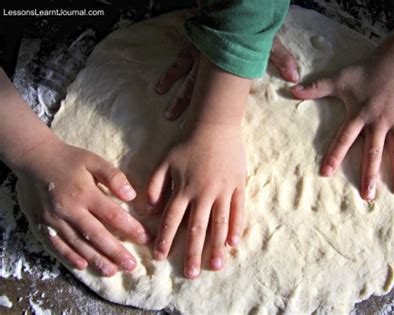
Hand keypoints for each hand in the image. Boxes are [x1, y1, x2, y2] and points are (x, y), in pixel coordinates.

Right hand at [17, 137, 149, 275]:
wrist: (33, 159)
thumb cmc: (68, 160)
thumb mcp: (93, 160)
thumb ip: (113, 176)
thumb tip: (131, 195)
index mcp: (85, 193)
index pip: (113, 215)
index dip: (131, 228)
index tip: (145, 239)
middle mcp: (69, 209)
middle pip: (96, 235)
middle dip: (116, 252)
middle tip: (131, 265)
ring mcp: (54, 220)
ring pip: (77, 244)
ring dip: (96, 259)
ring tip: (112, 271)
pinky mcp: (41, 225)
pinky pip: (56, 245)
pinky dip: (69, 257)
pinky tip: (83, 266)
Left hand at [147, 123, 245, 278]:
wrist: (215, 124)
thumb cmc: (188, 142)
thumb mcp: (164, 160)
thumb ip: (154, 185)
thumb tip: (149, 209)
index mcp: (183, 188)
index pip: (172, 220)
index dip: (166, 240)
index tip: (161, 257)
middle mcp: (203, 194)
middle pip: (197, 228)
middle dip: (193, 253)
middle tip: (192, 274)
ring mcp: (223, 190)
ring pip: (220, 223)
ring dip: (216, 246)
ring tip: (216, 266)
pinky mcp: (237, 185)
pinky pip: (238, 210)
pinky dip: (236, 227)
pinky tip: (234, 243)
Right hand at [155, 37, 298, 119]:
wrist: (232, 4)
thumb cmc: (249, 23)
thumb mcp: (268, 41)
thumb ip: (280, 58)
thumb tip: (294, 77)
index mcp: (224, 65)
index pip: (217, 90)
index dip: (210, 108)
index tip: (204, 123)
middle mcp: (207, 63)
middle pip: (195, 88)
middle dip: (186, 106)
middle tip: (178, 122)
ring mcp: (198, 54)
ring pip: (185, 78)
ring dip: (177, 96)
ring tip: (169, 113)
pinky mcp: (192, 45)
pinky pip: (178, 61)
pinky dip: (169, 74)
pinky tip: (159, 86)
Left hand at [291, 51, 393, 199]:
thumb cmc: (364, 73)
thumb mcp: (339, 79)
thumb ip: (316, 88)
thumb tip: (292, 89)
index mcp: (359, 114)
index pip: (344, 138)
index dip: (335, 155)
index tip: (326, 173)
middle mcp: (378, 121)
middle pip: (374, 151)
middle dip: (370, 174)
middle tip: (368, 196)